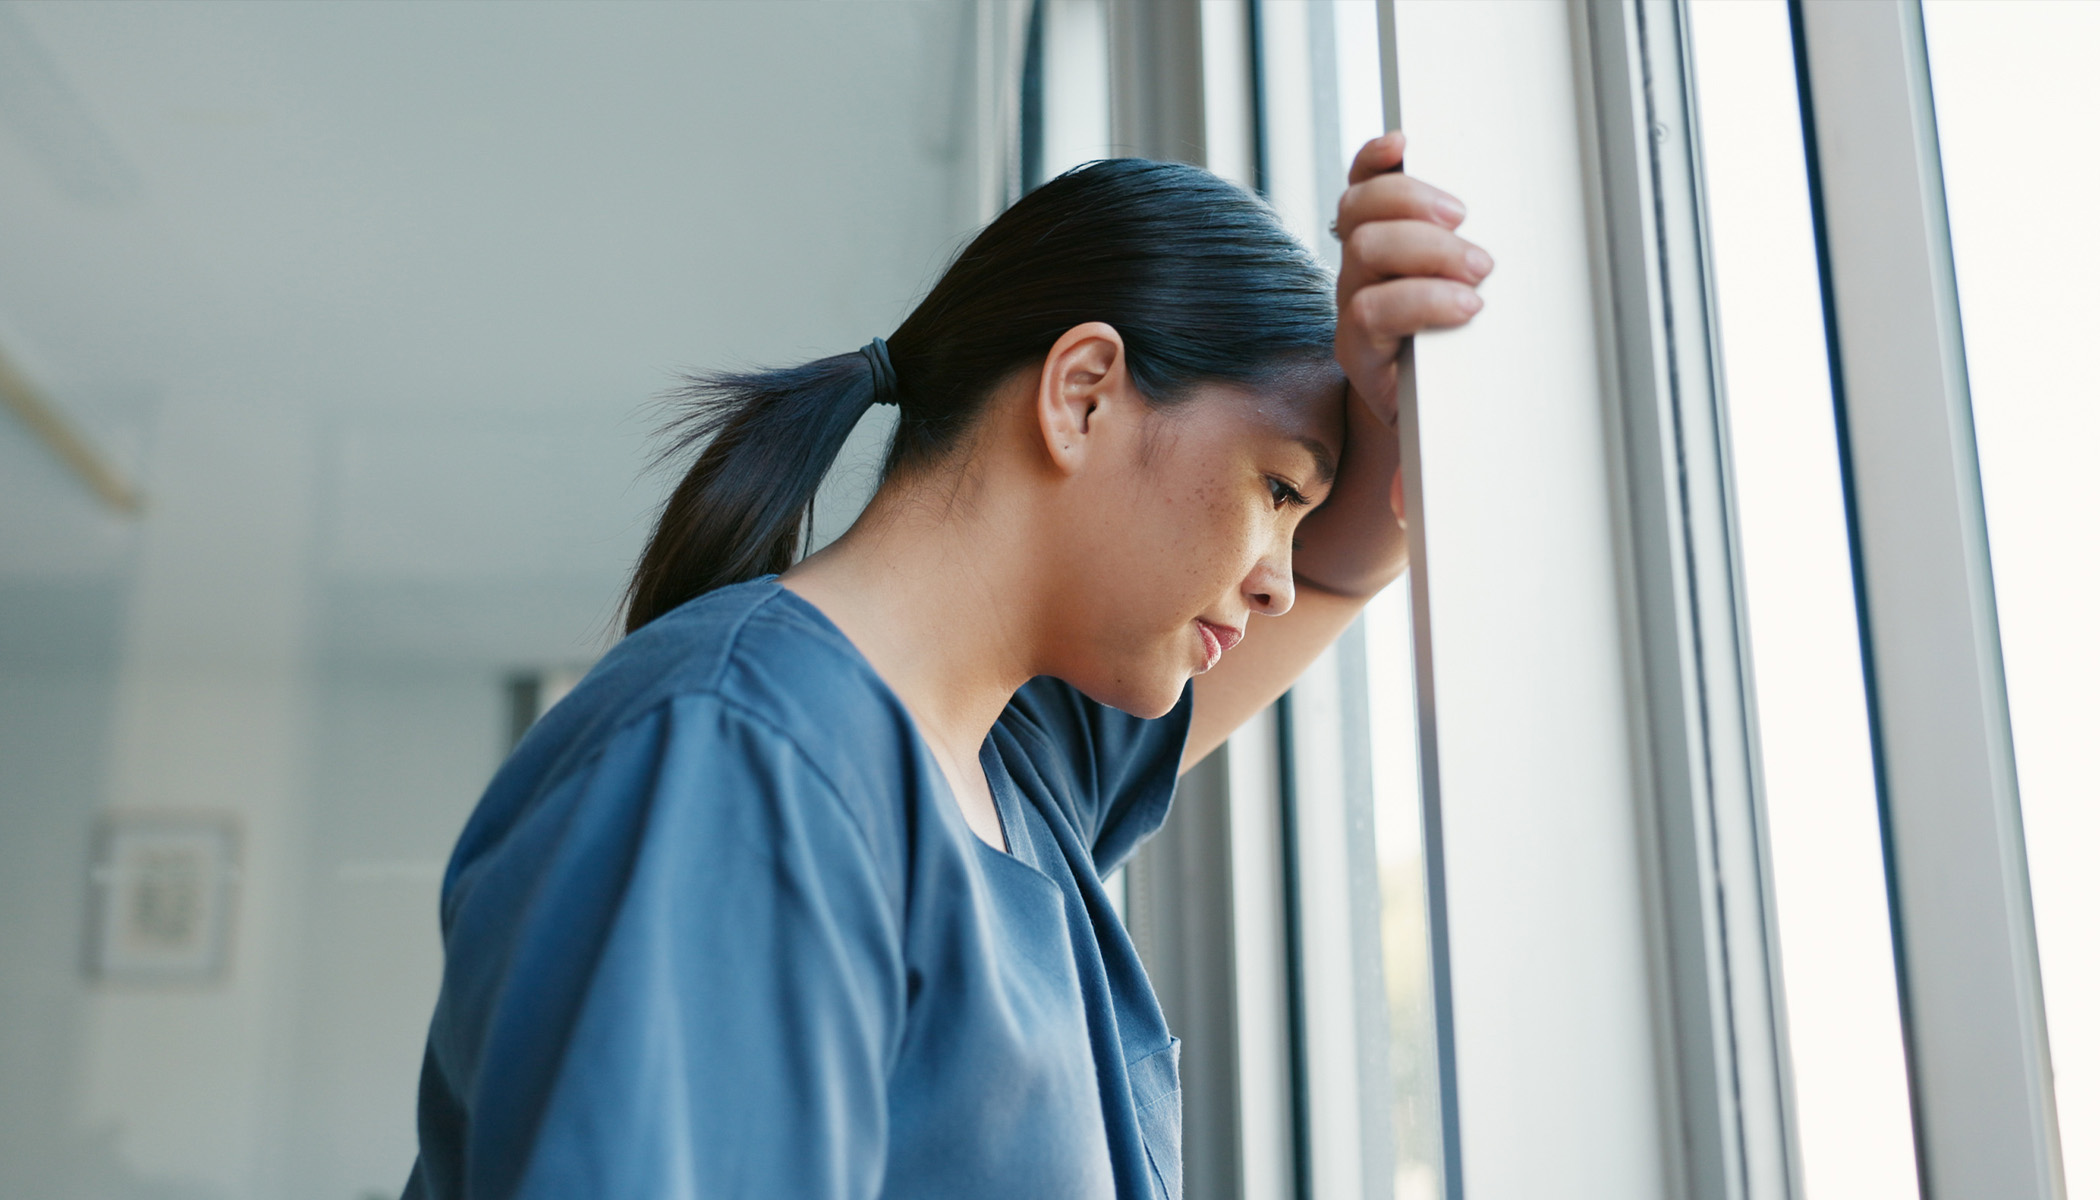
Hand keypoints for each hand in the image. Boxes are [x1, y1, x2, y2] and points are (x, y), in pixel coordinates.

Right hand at [1332, 132, 1491, 427]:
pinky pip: (1370, 311)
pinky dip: (1421, 300)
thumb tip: (1518, 199)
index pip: (1362, 187)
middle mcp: (1359, 271)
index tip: (1405, 143)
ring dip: (1427, 252)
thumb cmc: (1457, 346)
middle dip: (1412, 203)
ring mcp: (1354, 309)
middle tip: (1465, 222)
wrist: (1437, 420)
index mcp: (1381, 244)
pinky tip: (1461, 306)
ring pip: (1363, 251)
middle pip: (1359, 210)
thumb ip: (1471, 246)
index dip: (1374, 160)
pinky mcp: (1358, 350)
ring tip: (1477, 274)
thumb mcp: (1468, 288)